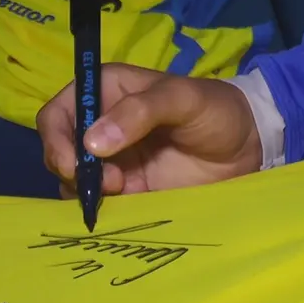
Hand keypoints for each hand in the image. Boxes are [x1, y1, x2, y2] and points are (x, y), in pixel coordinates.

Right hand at [37, 63, 261, 197]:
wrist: (248, 147)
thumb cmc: (215, 110)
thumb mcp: (182, 98)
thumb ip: (140, 112)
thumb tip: (93, 142)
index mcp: (105, 93)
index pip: (58, 113)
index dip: (55, 137)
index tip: (73, 161)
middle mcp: (100, 127)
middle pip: (58, 150)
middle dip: (70, 168)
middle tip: (108, 182)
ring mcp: (111, 162)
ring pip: (72, 181)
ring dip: (84, 190)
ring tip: (120, 190)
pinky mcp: (126, 192)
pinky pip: (97, 204)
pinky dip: (98, 209)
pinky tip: (120, 209)